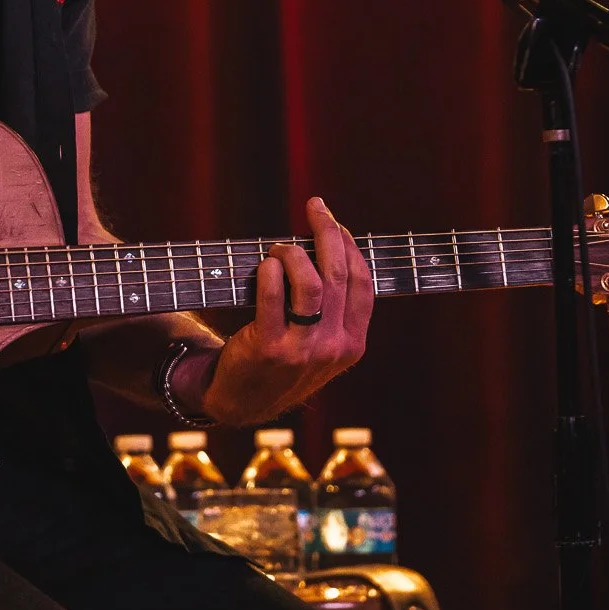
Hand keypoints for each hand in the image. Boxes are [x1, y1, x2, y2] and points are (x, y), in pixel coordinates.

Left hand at [185, 196, 373, 424]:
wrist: (245, 401)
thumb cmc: (284, 359)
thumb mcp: (322, 343)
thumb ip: (333, 306)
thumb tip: (330, 242)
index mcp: (352, 343)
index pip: (363, 282)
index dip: (350, 246)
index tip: (336, 222)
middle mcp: (333, 346)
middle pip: (338, 275)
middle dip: (327, 232)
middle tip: (314, 208)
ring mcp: (302, 349)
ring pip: (310, 282)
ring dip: (293, 253)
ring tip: (279, 249)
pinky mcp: (270, 348)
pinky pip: (273, 295)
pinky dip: (269, 270)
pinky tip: (264, 266)